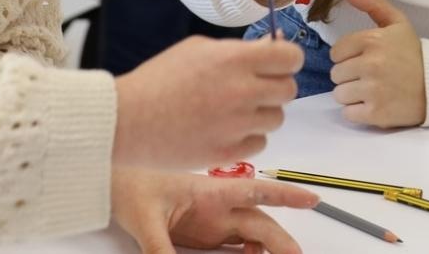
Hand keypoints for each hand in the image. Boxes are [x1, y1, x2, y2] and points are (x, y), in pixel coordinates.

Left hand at [112, 167, 317, 253]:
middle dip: (280, 240)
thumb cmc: (131, 189)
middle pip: (259, 223)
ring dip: (266, 249)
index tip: (313, 199)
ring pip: (251, 236)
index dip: (286, 195)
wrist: (115, 182)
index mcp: (210, 193)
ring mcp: (213, 220)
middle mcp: (218, 206)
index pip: (255, 191)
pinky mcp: (204, 233)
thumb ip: (159, 248)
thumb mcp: (143, 220)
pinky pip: (235, 246)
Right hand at [114, 36, 301, 168]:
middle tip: (254, 88)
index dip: (287, 60)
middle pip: (288, 90)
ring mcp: (237, 125)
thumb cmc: (159, 79)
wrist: (127, 120)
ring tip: (234, 110)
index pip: (291, 58)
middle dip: (275, 87)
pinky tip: (225, 130)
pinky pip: (260, 143)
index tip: (278, 64)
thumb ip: (240, 50)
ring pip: (276, 118)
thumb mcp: (199, 49)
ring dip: (262, 113)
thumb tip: (274, 47)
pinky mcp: (228, 153)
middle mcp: (242, 91)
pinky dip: (248, 137)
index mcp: (235, 59)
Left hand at [329, 0, 426, 127]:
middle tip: (371, 76)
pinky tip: (374, 104)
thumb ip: (372, 3)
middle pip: (336, 74)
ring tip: (373, 90)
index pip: (336, 52)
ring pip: (339, 94)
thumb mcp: (397, 22)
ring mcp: (373, 90)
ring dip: (353, 95)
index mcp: (372, 40)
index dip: (349, 56)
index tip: (365, 59)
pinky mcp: (376, 114)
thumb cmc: (414, 53)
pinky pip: (348, 114)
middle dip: (350, 75)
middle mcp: (370, 64)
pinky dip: (358, 112)